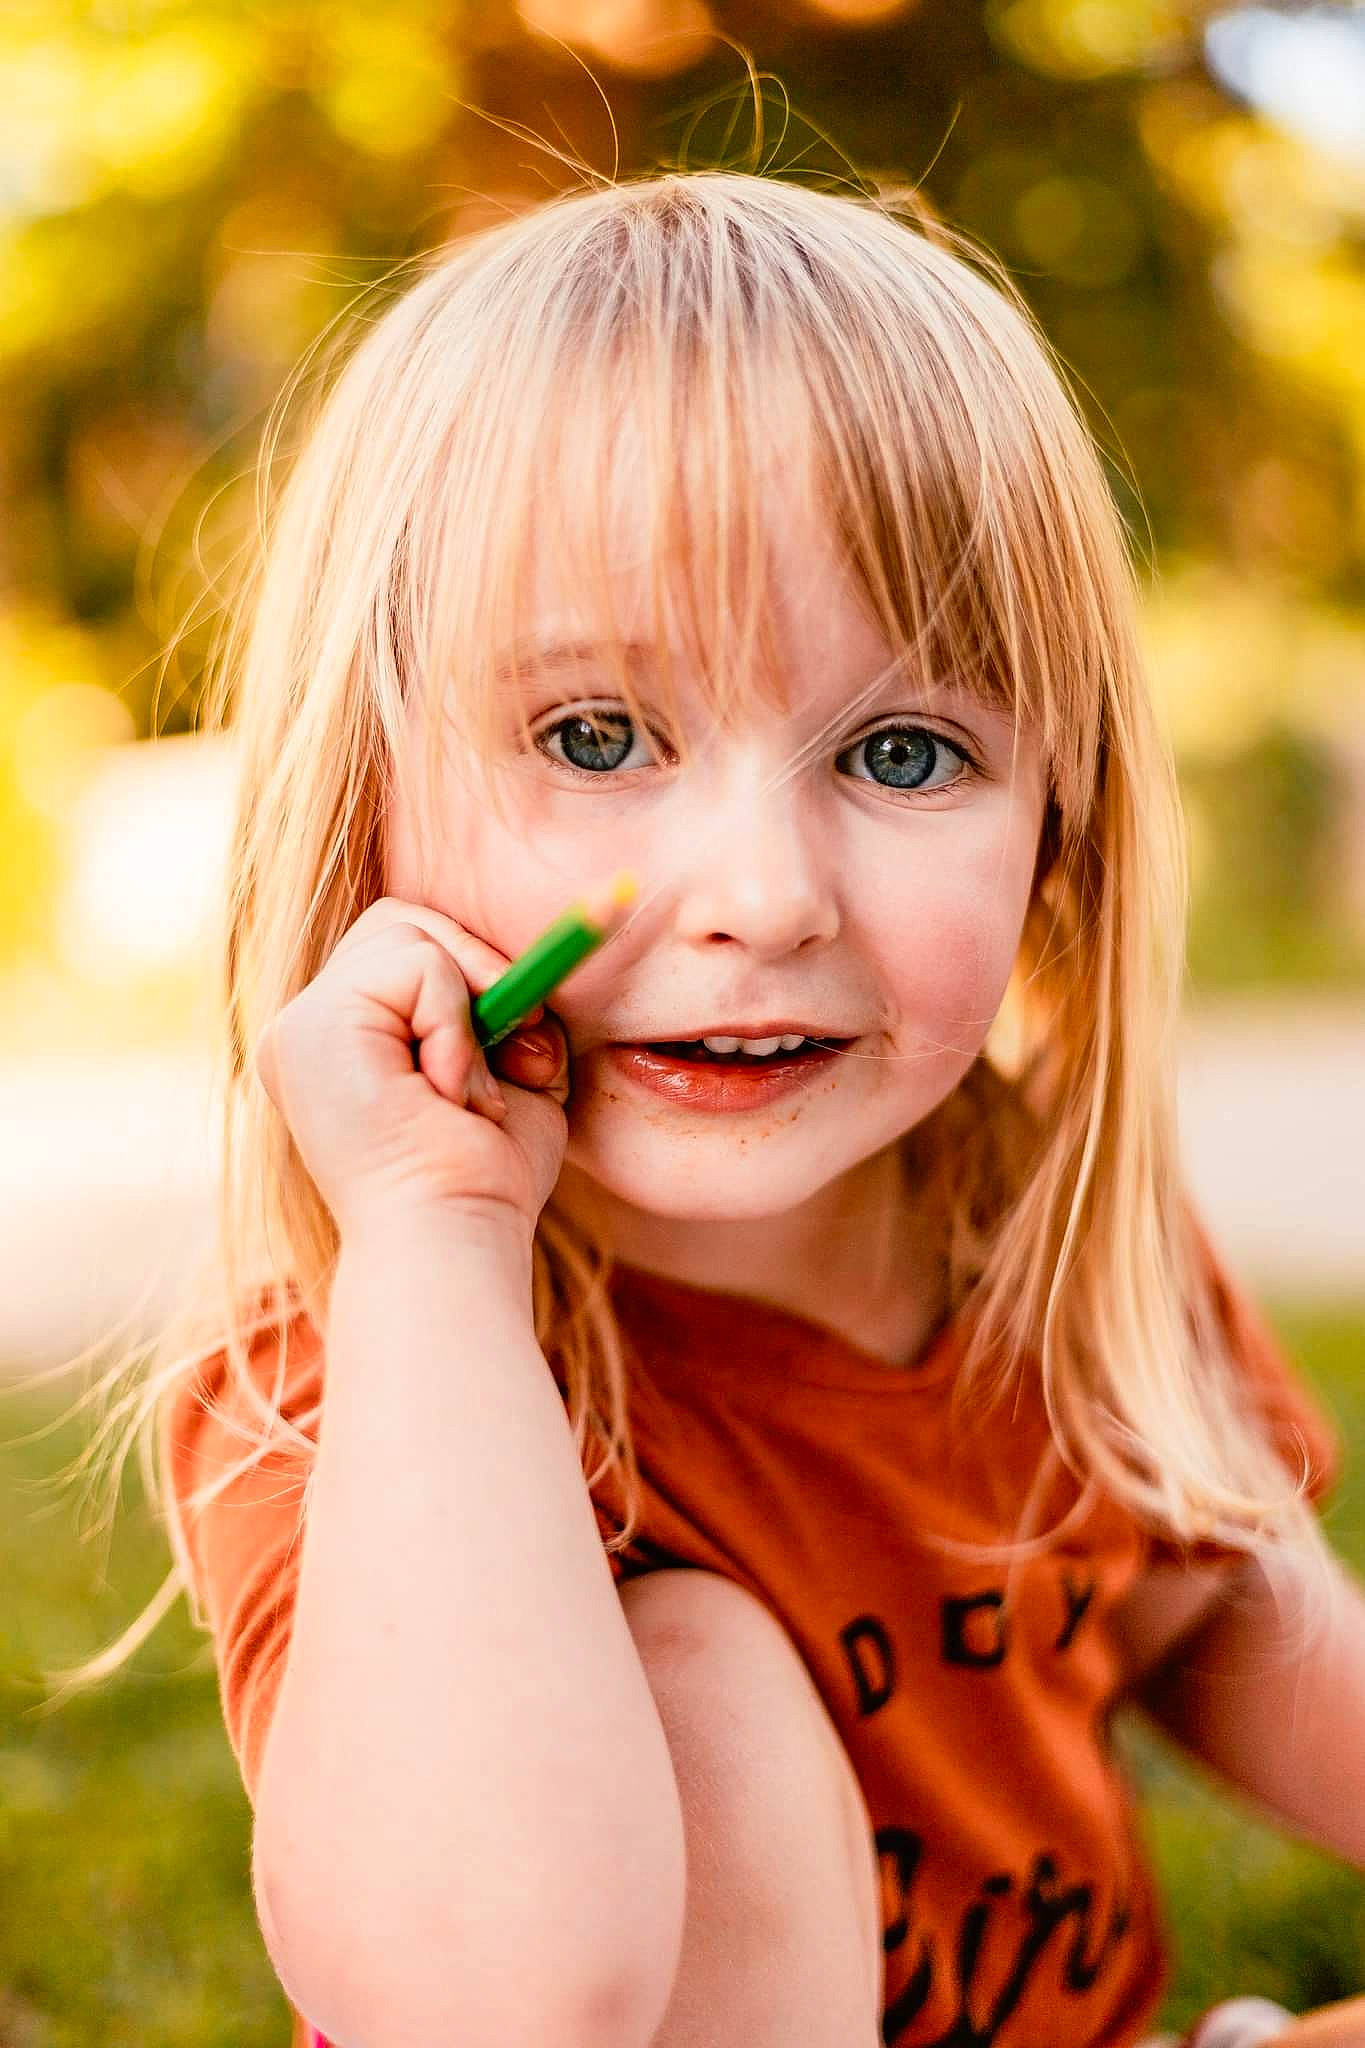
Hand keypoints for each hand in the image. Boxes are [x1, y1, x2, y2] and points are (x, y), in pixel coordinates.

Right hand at [254, 897, 571, 1240]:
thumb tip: (530, 965)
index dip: (472, 970)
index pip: (405, 949)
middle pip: (401, 922)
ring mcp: (300, 1026)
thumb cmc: (486, 1175)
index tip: (525, 1037)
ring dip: (471, 1003)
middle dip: (478, 966)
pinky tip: (446, 1091)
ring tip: (470, 1087)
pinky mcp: (311, 1027)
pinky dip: (457, 1021)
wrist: (451, 1236)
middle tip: (520, 1041)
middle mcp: (305, 1029)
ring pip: (410, 933)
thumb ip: (503, 1010)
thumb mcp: (507, 1073)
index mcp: (342, 1042)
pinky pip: (416, 963)